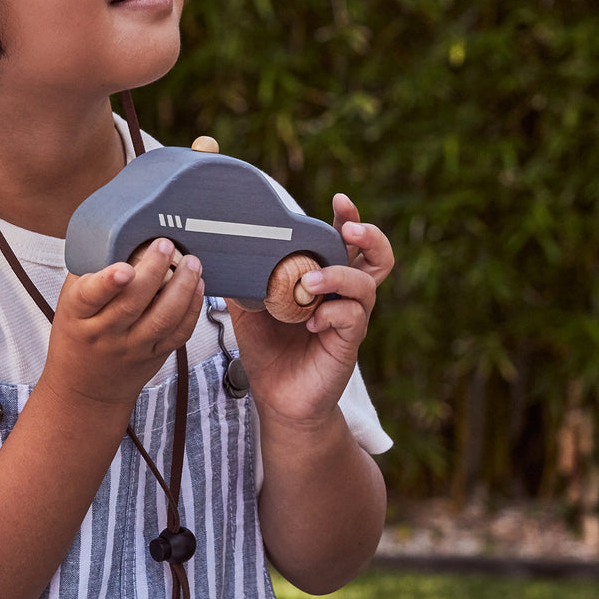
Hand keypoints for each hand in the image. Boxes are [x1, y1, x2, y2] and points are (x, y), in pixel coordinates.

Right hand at [41, 239, 204, 413]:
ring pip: (161, 319)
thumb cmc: (77, 332)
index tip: (125, 268)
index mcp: (78, 315)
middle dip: (153, 271)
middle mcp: (105, 333)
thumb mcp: (70, 302)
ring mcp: (132, 347)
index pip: (91, 296)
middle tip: (166, 244)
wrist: (84, 388)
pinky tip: (197, 287)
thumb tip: (121, 231)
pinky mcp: (154, 356)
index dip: (108, 282)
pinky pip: (178, 334)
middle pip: (132, 304)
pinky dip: (191, 309)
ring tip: (192, 262)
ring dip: (181, 288)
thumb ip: (91, 272)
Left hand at [228, 192, 393, 426]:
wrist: (276, 398)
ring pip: (365, 284)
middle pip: (377, 256)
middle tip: (348, 228)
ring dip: (336, 275)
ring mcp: (348, 318)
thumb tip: (222, 251)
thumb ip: (243, 279)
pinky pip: (352, 317)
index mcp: (321, 278)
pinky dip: (331, 312)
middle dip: (368, 235)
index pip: (342, 241)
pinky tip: (310, 322)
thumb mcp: (247, 307)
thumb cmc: (267, 349)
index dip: (347, 218)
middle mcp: (342, 294)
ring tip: (308, 282)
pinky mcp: (347, 343)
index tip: (340, 200)